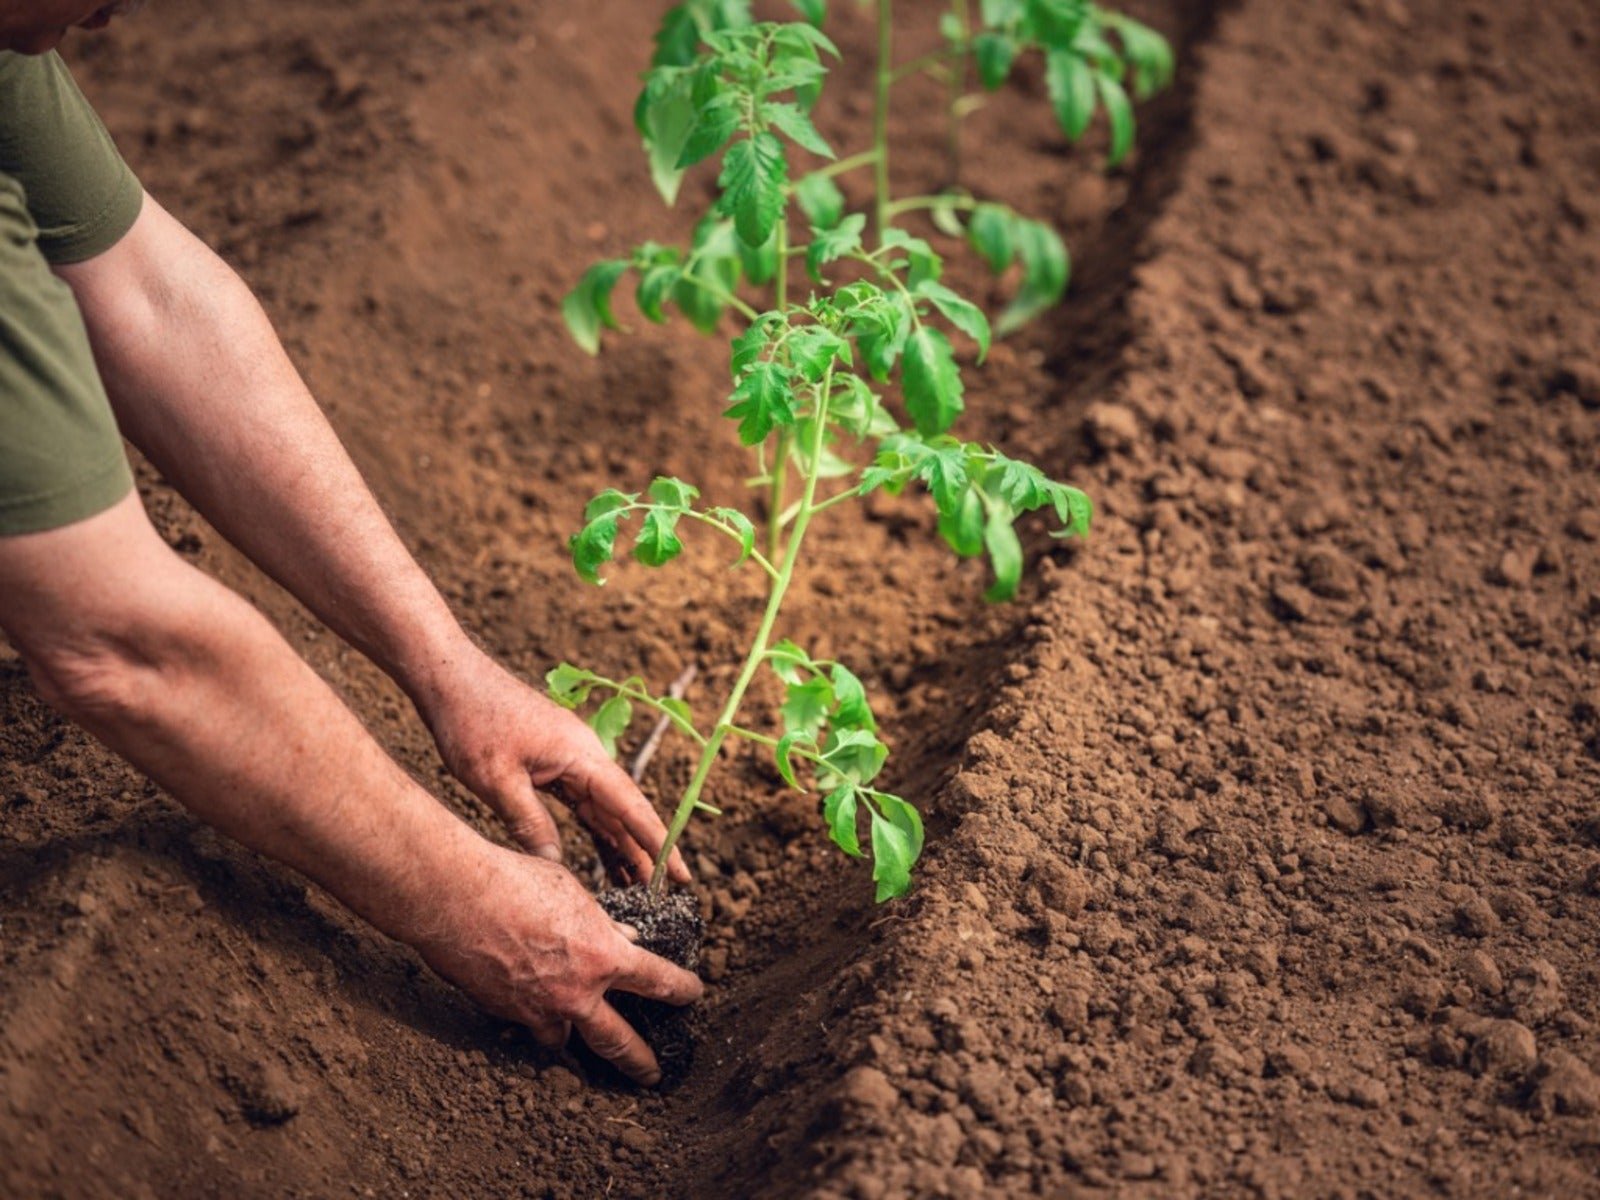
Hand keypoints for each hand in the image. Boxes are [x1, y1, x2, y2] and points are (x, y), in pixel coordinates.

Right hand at [413, 841, 702, 1084]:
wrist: (455, 898)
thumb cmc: (516, 881)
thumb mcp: (573, 892)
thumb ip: (600, 922)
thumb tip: (621, 936)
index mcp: (603, 957)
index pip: (656, 981)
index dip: (680, 989)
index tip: (693, 994)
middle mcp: (574, 993)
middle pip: (617, 1041)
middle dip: (638, 1061)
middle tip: (652, 1074)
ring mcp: (536, 1009)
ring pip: (560, 1038)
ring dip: (570, 1037)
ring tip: (577, 1039)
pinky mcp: (501, 1012)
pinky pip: (523, 1021)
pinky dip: (529, 1015)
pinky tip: (525, 1001)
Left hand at [419, 648, 690, 885]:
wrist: (452, 680)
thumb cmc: (473, 722)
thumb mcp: (497, 780)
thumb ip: (529, 823)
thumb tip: (554, 865)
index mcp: (582, 755)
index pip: (630, 805)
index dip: (657, 841)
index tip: (679, 873)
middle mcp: (585, 756)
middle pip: (625, 810)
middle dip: (646, 850)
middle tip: (665, 894)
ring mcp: (571, 759)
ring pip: (606, 810)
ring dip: (622, 844)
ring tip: (639, 887)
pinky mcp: (554, 763)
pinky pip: (585, 803)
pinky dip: (597, 830)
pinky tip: (606, 857)